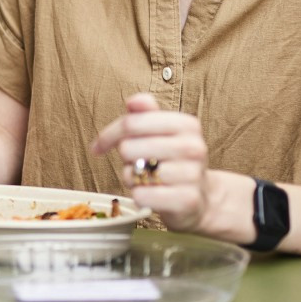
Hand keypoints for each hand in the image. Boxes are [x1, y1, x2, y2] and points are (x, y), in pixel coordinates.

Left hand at [88, 92, 211, 230]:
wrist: (202, 197)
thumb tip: (133, 101)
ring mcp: (193, 174)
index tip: (98, 147)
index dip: (108, 135)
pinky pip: (142, 195)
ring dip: (132, 179)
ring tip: (146, 179)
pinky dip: (139, 196)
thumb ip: (145, 113)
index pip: (131, 122)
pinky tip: (150, 193)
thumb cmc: (173, 160)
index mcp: (186, 124)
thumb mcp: (161, 132)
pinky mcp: (188, 200)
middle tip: (137, 164)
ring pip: (133, 174)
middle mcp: (193, 147)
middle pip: (128, 148)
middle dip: (125, 159)